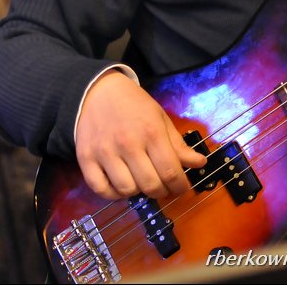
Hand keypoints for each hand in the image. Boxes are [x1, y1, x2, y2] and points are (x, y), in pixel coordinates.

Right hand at [75, 70, 205, 199]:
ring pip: (127, 190)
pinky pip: (101, 190)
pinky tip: (121, 185)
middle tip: (163, 186)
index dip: (180, 186)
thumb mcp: (160, 118)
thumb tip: (200, 163)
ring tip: (142, 182)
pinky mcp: (86, 159)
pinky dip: (113, 194)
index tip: (182, 188)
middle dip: (162, 191)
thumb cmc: (134, 104)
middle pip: (150, 185)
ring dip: (138, 192)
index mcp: (151, 132)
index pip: (171, 172)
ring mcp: (105, 152)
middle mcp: (128, 144)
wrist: (98, 91)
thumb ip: (178, 144)